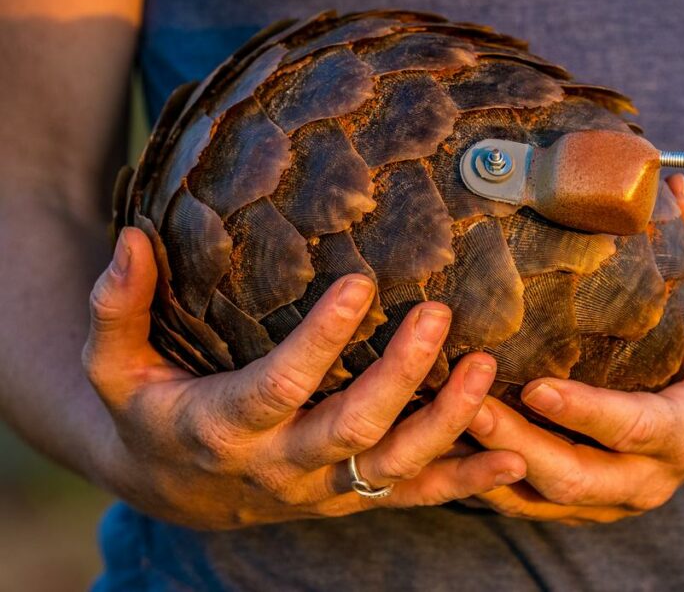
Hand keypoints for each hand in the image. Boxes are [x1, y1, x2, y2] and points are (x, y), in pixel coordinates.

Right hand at [82, 228, 525, 529]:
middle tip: (438, 313)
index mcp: (223, 426)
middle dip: (399, 376)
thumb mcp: (115, 365)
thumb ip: (117, 307)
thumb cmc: (150, 411)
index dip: (320, 341)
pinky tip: (514, 455)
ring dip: (446, 421)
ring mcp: (323, 487)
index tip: (358, 283)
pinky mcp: (353, 496)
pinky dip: (466, 480)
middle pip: (350, 427)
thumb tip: (129, 241)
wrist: (177, 488)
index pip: (279, 385)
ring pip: (393, 465)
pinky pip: (414, 495)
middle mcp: (279, 466)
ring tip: (486, 367)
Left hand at [464, 174, 683, 524]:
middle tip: (465, 403)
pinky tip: (442, 439)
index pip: (632, 428)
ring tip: (441, 417)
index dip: (585, 412)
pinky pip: (524, 501)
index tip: (537, 387)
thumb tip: (682, 191)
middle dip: (514, 445)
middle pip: (572, 477)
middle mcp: (646, 479)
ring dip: (486, 463)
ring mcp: (609, 499)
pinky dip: (482, 477)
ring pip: (538, 495)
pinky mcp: (580, 503)